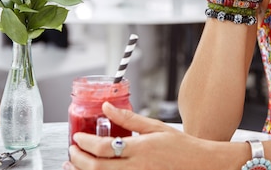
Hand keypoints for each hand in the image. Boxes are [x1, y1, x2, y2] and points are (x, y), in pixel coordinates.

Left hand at [65, 102, 208, 169]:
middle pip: (97, 167)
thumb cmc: (180, 146)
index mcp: (141, 148)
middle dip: (78, 159)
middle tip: (72, 150)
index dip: (86, 143)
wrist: (198, 165)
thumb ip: (129, 118)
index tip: (78, 137)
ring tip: (73, 164)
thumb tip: (107, 106)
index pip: (105, 147)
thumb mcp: (155, 127)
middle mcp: (137, 167)